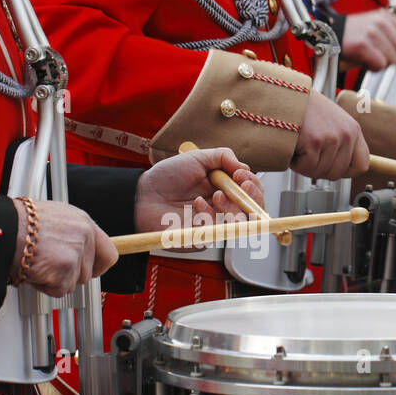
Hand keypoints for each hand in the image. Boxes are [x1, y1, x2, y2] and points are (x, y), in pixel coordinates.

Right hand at [10, 200, 117, 297]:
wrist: (3, 229)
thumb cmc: (19, 223)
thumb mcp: (54, 217)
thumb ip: (72, 234)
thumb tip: (77, 248)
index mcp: (83, 222)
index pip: (109, 252)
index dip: (99, 266)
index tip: (91, 271)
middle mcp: (84, 235)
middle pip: (89, 273)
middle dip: (69, 275)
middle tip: (49, 264)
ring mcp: (76, 252)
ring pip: (74, 283)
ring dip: (56, 279)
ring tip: (39, 262)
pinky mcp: (66, 269)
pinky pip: (60, 290)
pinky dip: (46, 286)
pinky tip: (35, 270)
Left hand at [135, 148, 264, 231]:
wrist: (142, 194)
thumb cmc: (167, 177)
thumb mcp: (197, 158)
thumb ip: (223, 156)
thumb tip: (245, 165)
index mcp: (225, 189)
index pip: (251, 192)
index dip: (253, 185)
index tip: (243, 174)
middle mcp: (223, 208)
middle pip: (253, 212)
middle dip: (252, 198)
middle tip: (243, 186)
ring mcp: (213, 224)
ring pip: (238, 224)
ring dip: (232, 207)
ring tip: (216, 194)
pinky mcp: (201, 238)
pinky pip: (215, 232)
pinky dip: (209, 216)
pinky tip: (197, 204)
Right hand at [292, 90, 369, 179]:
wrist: (286, 94)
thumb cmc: (305, 108)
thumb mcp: (332, 122)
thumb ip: (340, 143)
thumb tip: (340, 169)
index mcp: (353, 130)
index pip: (362, 164)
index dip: (346, 172)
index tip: (333, 168)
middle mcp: (346, 134)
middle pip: (338, 173)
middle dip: (320, 169)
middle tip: (308, 156)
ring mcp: (332, 138)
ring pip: (321, 172)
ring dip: (305, 165)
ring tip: (300, 146)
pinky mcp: (315, 142)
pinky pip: (306, 168)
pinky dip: (295, 163)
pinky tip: (294, 147)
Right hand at [341, 9, 395, 70]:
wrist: (328, 34)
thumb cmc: (352, 34)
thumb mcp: (375, 26)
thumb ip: (393, 34)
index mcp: (387, 17)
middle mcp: (382, 23)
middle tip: (383, 59)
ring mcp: (373, 33)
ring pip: (393, 59)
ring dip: (382, 64)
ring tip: (370, 59)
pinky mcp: (363, 45)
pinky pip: (379, 64)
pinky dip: (373, 67)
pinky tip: (365, 62)